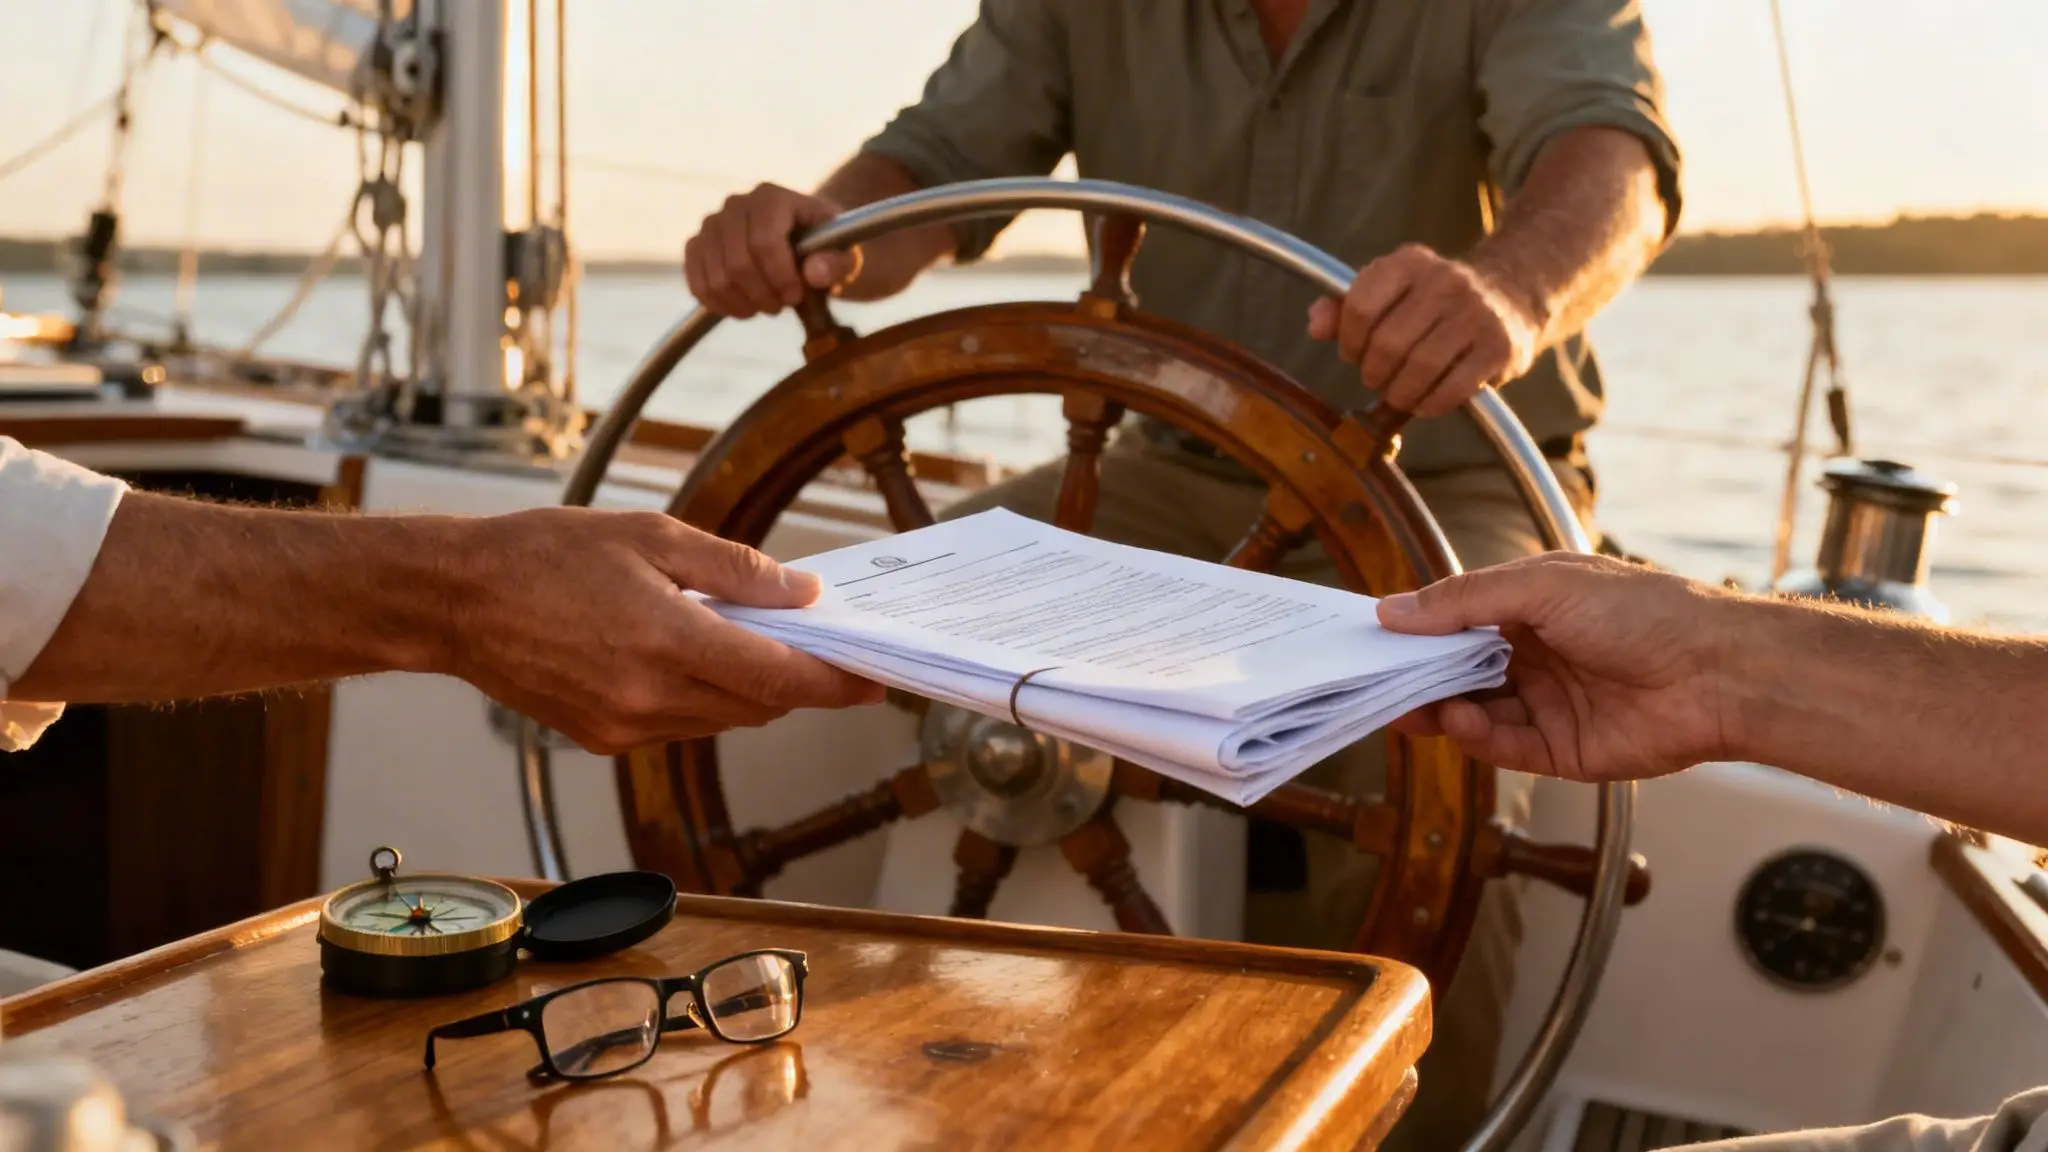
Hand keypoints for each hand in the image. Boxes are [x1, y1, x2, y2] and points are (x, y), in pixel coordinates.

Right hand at [437, 509, 883, 753]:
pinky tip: (693, 657)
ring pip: (721, 720)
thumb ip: (734, 570)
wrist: (453, 600)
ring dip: (750, 690)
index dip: (835, 683)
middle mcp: (649, 697)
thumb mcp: (650, 536)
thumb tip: (801, 593)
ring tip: (757, 643)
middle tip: (828, 651)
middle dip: (799, 683)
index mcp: (667, 641)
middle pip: (758, 706)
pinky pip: (679, 726)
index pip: (779, 679)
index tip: (874, 679)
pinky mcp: (601, 740)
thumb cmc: (544, 554)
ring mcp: (623, 726)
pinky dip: (703, 698)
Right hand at [683, 183, 860, 318]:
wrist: (803, 242)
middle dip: (763, 295)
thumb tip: (813, 272)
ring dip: (744, 303)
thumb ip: (838, 262)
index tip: (796, 297)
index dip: (779, 276)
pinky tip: (744, 308)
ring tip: (767, 306)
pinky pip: (697, 283)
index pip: (764, 240)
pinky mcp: (697, 247)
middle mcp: (736, 205)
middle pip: (738, 262)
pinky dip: (720, 305)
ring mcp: (712, 225)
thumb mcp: (846, 254)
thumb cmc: (826, 248)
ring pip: (717, 278)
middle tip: (783, 305)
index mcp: (772, 197)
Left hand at [1306, 244, 1543, 417]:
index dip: (1348, 341)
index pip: (1360, 306)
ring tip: (1398, 394)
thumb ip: (1345, 308)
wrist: (1511, 296)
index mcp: (1409, 263)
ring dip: (1400, 393)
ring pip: (1419, 367)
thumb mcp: (1390, 292)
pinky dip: (1430, 405)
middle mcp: (1445, 281)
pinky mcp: (1499, 347)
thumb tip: (1314, 325)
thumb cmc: (1434, 302)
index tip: (1353, 354)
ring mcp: (1476, 313)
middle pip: (1388, 343)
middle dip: (1373, 372)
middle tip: (1377, 379)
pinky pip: (1453, 389)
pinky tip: (1425, 402)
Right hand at [1375, 553, 1735, 781]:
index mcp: (1529, 606)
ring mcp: (1546, 704)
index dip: (1415, 628)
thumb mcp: (1542, 585)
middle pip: (1457, 669)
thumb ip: (1465, 599)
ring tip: (1408, 706)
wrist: (1717, 673)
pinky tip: (1461, 719)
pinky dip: (1475, 736)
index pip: (1456, 619)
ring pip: (1473, 710)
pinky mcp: (1561, 750)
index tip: (1369, 636)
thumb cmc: (1641, 611)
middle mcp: (1534, 654)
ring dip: (1438, 708)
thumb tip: (1393, 610)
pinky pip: (1503, 746)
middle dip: (1417, 675)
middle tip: (1373, 681)